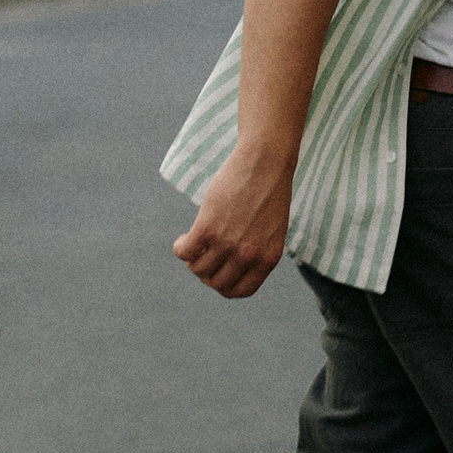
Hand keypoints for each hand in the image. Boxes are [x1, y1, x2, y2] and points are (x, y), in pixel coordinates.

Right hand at [173, 145, 293, 298]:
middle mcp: (248, 256)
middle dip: (206, 273)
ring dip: (192, 260)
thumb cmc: (268, 191)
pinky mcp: (208, 228)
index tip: (218, 272)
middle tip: (204, 255)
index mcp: (268, 259)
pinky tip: (184, 238)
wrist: (265, 161)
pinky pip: (185, 252)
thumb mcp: (272, 229)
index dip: (225, 285)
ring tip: (195, 242)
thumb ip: (257, 251)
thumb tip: (230, 267)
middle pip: (216, 283)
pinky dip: (180, 249)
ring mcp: (228, 243)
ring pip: (198, 269)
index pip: (240, 291)